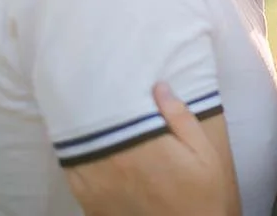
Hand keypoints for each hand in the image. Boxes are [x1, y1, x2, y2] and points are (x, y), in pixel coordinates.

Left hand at [64, 83, 235, 215]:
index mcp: (141, 146)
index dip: (104, 90)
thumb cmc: (202, 194)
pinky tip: (82, 147)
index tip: (101, 74)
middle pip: (89, 128)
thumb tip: (159, 86)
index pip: (112, 110)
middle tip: (89, 87)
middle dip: (88, 106)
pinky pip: (73, 176)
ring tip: (82, 112)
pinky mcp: (92, 206)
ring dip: (78, 131)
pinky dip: (74, 158)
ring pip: (75, 150)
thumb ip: (180, 119)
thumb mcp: (204, 153)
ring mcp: (97, 189)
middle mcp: (112, 165)